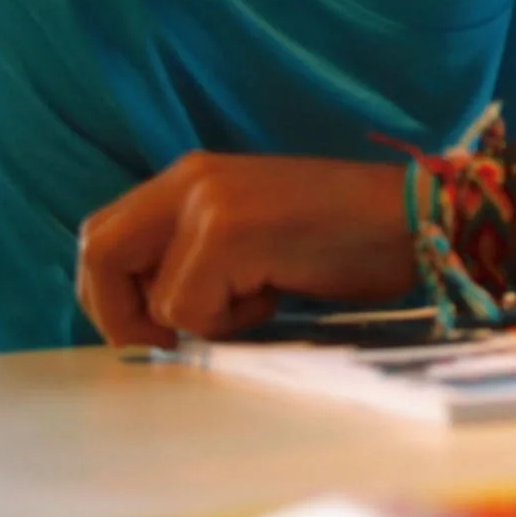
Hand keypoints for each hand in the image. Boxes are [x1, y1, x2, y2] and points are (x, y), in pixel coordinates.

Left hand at [76, 152, 413, 348]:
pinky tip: (277, 294)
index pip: (103, 234)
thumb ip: (194, 252)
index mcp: (192, 175)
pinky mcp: (228, 233)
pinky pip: (189, 310)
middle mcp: (190, 179)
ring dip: (193, 319)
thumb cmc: (347, 237)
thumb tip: (143, 314)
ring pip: (148, 295)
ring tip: (254, 299)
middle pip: (98, 253)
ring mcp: (208, 203)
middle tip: (168, 341)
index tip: (151, 330)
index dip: (107, 293)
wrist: (418, 219)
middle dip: (118, 314)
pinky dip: (229, 322)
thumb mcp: (253, 232)